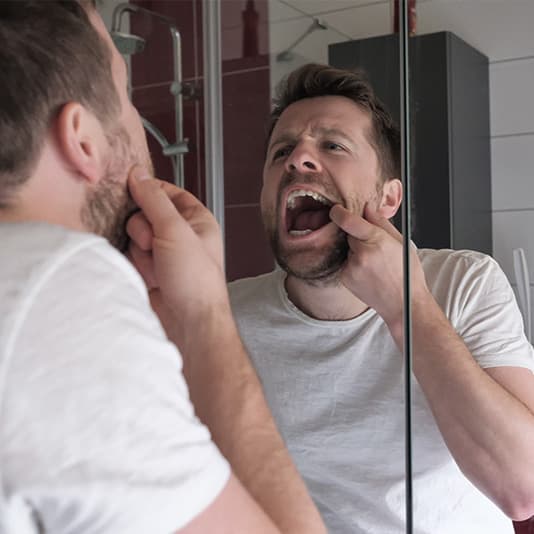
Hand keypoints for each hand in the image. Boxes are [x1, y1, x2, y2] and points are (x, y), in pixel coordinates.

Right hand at [125, 165, 229, 345]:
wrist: (188, 323)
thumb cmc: (195, 279)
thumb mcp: (175, 230)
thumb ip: (154, 200)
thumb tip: (138, 175)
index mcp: (197, 220)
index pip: (169, 193)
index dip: (150, 191)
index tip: (132, 189)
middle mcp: (181, 235)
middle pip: (145, 214)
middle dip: (144, 229)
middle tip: (154, 244)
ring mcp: (165, 254)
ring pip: (135, 236)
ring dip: (141, 251)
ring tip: (156, 268)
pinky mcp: (151, 271)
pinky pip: (132, 256)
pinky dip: (136, 265)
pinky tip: (148, 277)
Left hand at [329, 203, 427, 326]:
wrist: (403, 305)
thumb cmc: (407, 274)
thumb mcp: (401, 243)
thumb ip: (381, 223)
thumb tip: (367, 207)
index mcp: (377, 241)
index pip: (348, 221)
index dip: (339, 212)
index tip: (336, 209)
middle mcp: (361, 254)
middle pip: (349, 234)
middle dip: (358, 236)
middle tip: (375, 246)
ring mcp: (351, 268)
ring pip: (348, 249)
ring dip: (356, 251)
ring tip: (375, 264)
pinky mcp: (345, 278)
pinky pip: (346, 262)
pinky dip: (354, 264)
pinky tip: (369, 273)